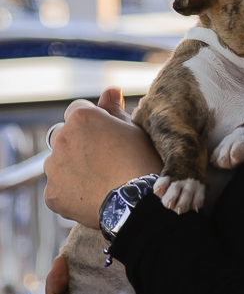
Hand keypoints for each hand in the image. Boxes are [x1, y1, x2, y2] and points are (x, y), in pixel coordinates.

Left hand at [44, 88, 161, 228]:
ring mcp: (54, 168)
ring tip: (97, 181)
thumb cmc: (141, 162)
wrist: (138, 203)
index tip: (106, 136)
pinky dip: (70, 192)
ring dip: (70, 167)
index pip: (77, 110)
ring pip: (57, 163)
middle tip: (102, 160)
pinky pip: (57, 189)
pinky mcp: (52, 194)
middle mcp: (61, 139)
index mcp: (81, 118)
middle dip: (77, 144)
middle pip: (63, 136)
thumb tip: (110, 90)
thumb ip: (115, 110)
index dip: (92, 122)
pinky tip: (91, 196)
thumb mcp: (133, 130)